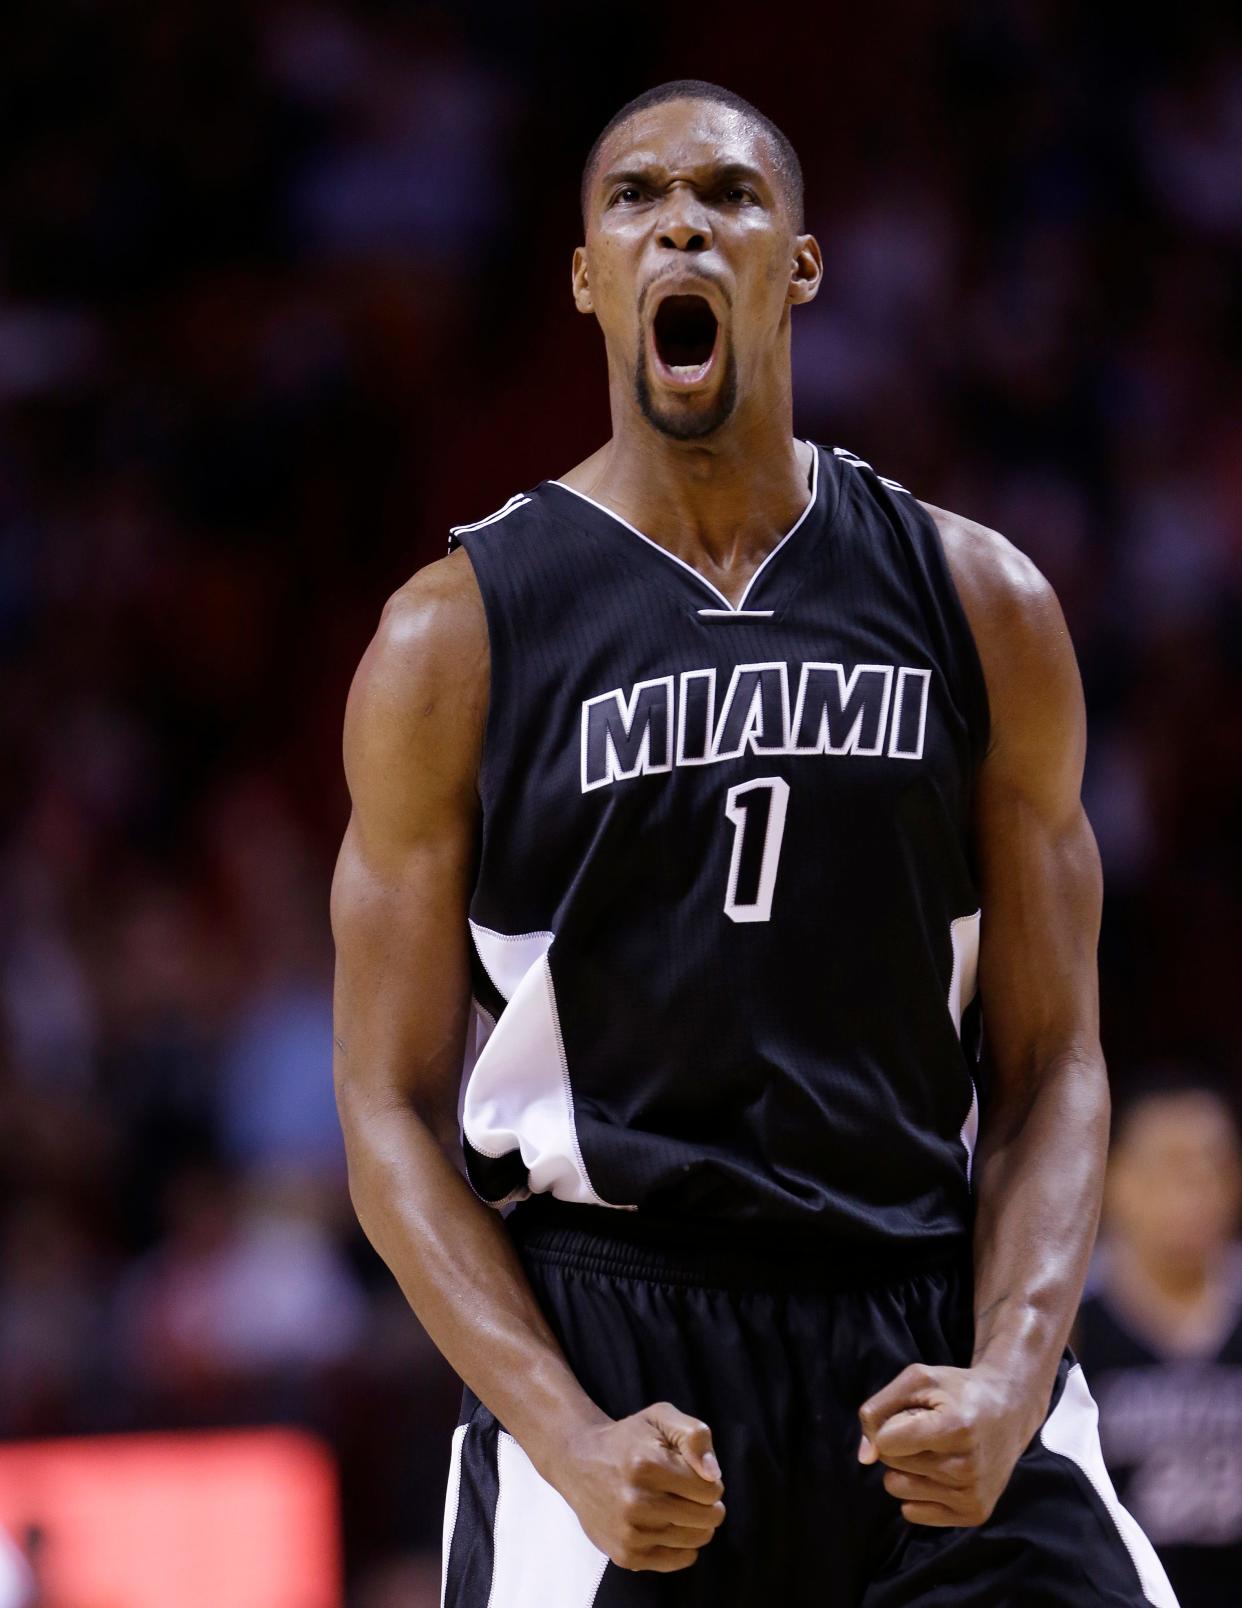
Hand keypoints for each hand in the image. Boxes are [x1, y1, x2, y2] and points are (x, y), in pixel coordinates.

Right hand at [554, 1402, 725, 1571]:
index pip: (711, 1490)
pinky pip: (680, 1560)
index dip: (709, 1480)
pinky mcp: (626, 1556)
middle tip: (686, 1490)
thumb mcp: (660, 1417)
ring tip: (676, 1505)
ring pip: (696, 1540)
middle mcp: (636, 1502)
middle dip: (706, 1503)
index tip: (691, 1472)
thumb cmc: (628, 1439)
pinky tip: (667, 1525)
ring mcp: (629, 1533)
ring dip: (695, 1523)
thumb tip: (713, 1475)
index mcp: (646, 1465)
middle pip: (707, 1518)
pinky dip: (683, 1545)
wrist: (579, 1462)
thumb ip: (695, 1436)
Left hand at [857, 1363, 1033, 1527]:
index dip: (890, 1425)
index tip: (914, 1414)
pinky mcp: (975, 1514)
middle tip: (929, 1430)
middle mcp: (967, 1466)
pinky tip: (942, 1472)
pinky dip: (918, 1492)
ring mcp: (972, 1494)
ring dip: (907, 1469)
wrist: (1010, 1410)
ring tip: (936, 1450)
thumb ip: (879, 1410)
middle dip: (899, 1445)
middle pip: (892, 1464)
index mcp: (955, 1427)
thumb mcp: (917, 1379)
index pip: (887, 1443)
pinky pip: (914, 1513)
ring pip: (899, 1490)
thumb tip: (865, 1458)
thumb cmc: (957, 1391)